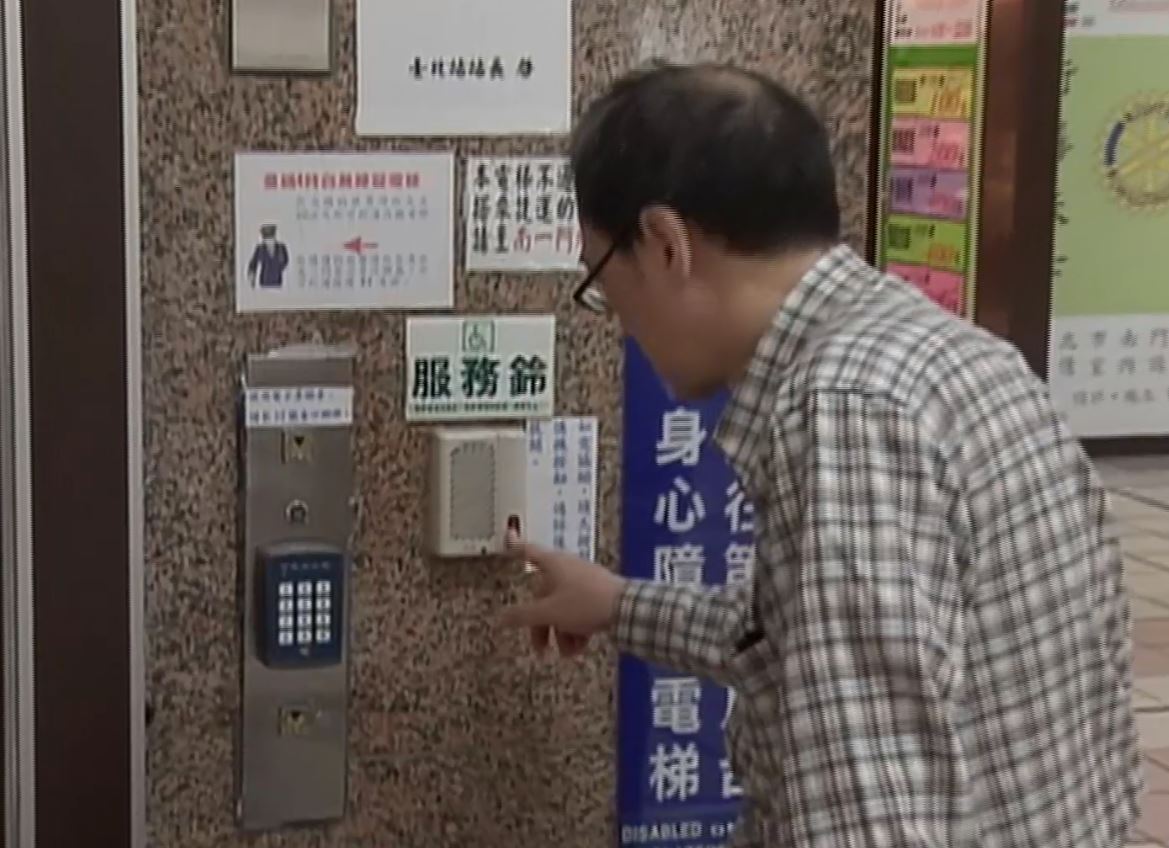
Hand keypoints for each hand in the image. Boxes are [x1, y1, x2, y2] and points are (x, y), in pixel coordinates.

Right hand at [501, 534, 625, 657]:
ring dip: (562, 632)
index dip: (515, 547)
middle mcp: (568, 568)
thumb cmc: (586, 603)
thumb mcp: (549, 613)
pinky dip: (578, 628)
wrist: (627, 609)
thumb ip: (523, 616)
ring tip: (568, 652)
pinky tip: (580, 647)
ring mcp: (585, 580)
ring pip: (564, 606)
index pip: (528, 552)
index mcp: (553, 564)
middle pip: (545, 594)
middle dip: (543, 624)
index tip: (508, 541)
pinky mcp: (599, 593)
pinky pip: (581, 610)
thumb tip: (501, 618)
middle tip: (541, 647)